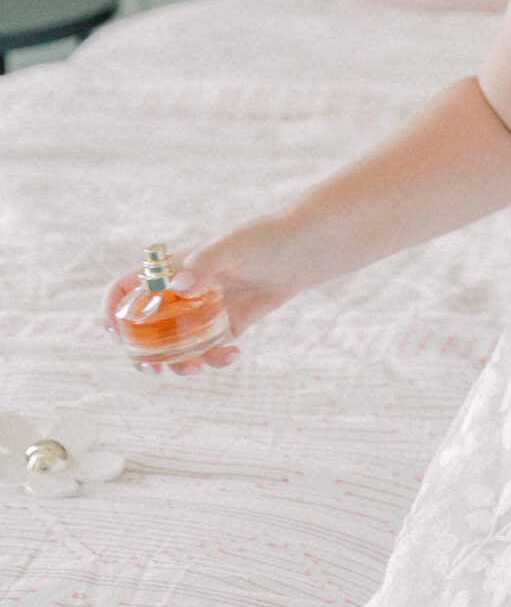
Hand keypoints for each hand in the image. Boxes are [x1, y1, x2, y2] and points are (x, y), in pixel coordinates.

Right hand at [100, 215, 308, 374]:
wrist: (302, 250)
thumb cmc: (264, 238)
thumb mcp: (233, 245)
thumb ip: (204, 262)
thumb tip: (177, 284)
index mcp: (172, 268)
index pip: (127, 287)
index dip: (113, 308)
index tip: (114, 331)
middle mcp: (181, 292)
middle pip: (144, 327)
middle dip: (142, 352)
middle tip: (153, 368)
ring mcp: (201, 311)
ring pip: (174, 346)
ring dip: (178, 363)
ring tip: (197, 367)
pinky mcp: (225, 324)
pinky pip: (208, 349)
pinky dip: (215, 358)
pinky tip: (235, 353)